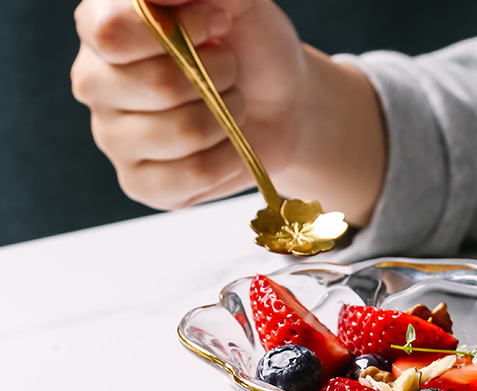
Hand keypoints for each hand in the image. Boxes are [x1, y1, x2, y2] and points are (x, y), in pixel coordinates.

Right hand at [71, 0, 384, 223]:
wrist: (283, 106)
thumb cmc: (250, 46)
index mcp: (100, 26)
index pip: (112, 34)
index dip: (177, 32)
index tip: (216, 24)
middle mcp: (96, 83)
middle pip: (157, 87)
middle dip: (217, 77)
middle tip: (230, 70)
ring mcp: (114, 138)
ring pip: (181, 134)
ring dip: (227, 118)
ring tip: (232, 104)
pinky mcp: (141, 183)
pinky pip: (191, 176)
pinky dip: (229, 159)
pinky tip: (231, 145)